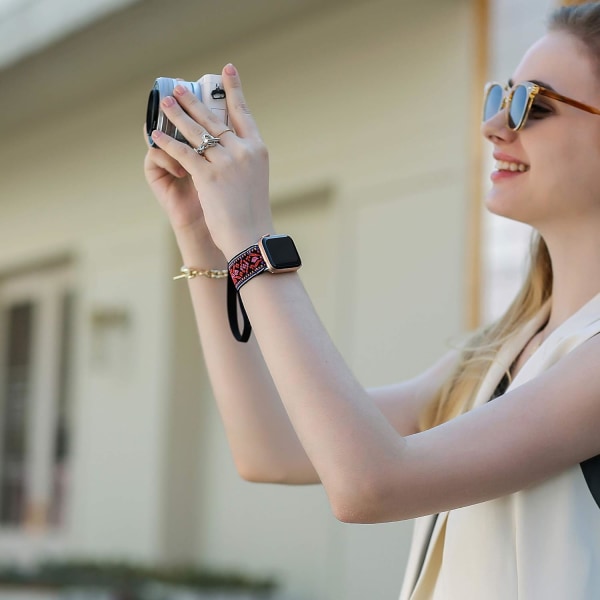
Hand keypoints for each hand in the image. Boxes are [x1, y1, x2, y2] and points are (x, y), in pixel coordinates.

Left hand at [148, 64, 273, 258]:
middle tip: (178, 87)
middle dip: (193, 101)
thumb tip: (227, 145)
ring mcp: (226, 162)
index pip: (244, 113)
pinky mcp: (208, 176)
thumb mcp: (254, 179)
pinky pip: (183, 153)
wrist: (251, 237)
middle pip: (214, 119)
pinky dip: (167, 143)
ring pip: (197, 132)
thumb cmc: (252, 213)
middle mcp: (243, 151)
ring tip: (164, 102)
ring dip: (176, 115)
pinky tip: (155, 135)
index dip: (234, 90)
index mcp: (258, 150)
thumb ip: (242, 159)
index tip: (226, 70)